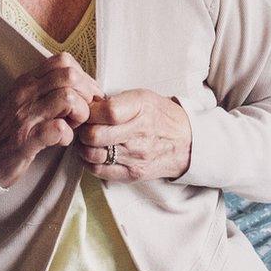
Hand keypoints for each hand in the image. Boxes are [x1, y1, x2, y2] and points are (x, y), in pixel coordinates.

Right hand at [0, 53, 101, 188]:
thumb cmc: (10, 129)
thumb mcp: (25, 100)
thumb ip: (47, 88)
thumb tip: (80, 84)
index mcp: (28, 81)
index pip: (63, 61)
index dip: (83, 77)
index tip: (85, 96)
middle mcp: (26, 94)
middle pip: (70, 76)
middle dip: (86, 95)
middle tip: (82, 113)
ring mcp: (26, 116)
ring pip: (68, 98)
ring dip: (80, 115)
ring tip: (73, 127)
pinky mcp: (26, 140)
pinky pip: (58, 129)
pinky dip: (67, 136)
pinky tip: (62, 141)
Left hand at [75, 90, 191, 182]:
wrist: (186, 142)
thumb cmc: (159, 116)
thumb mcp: (142, 97)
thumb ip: (114, 100)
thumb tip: (85, 105)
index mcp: (141, 107)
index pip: (106, 111)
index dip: (90, 111)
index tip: (88, 111)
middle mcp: (139, 133)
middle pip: (95, 135)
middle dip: (83, 129)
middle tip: (84, 126)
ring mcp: (136, 156)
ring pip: (93, 154)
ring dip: (84, 147)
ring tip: (88, 140)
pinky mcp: (132, 173)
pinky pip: (99, 171)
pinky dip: (90, 162)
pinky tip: (93, 153)